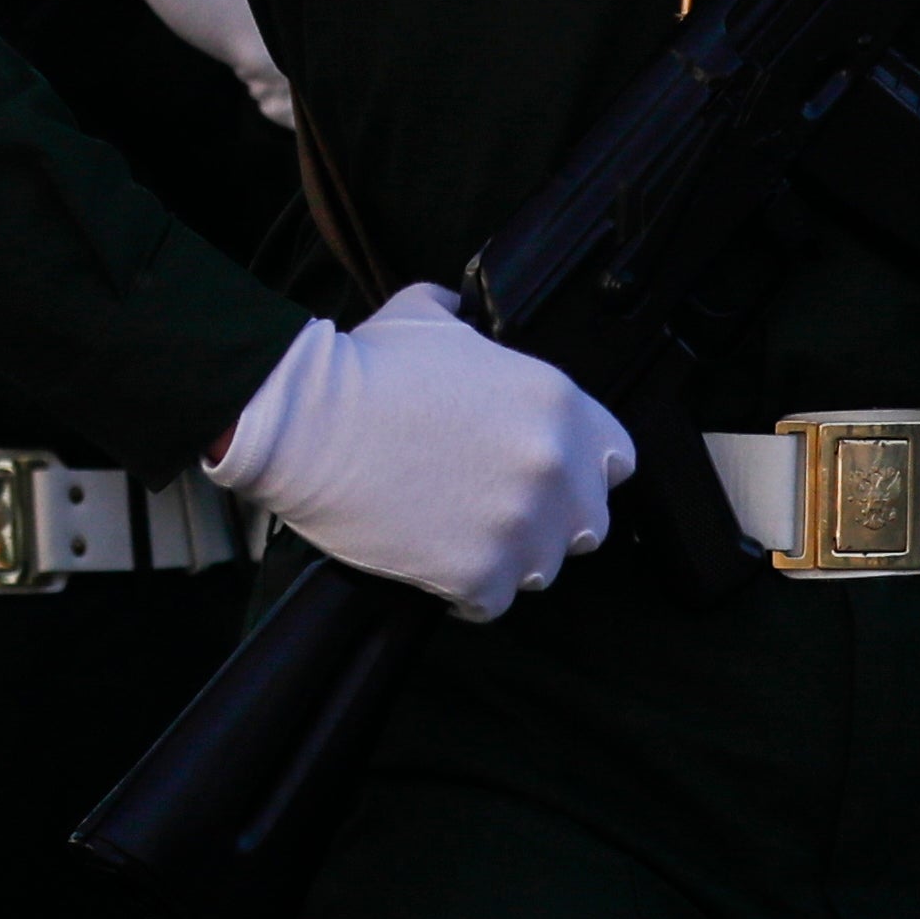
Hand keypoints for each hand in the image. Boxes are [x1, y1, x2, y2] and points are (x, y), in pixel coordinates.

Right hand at [209, 284, 633, 621]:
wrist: (301, 422)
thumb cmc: (361, 368)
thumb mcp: (425, 315)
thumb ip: (468, 323)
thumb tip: (465, 317)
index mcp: (556, 405)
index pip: (618, 459)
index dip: (582, 468)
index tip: (546, 473)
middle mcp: (553, 468)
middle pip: (588, 524)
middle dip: (547, 519)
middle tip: (492, 506)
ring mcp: (519, 527)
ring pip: (542, 568)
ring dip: (507, 556)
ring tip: (459, 534)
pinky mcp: (478, 575)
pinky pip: (492, 603)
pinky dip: (467, 592)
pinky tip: (436, 565)